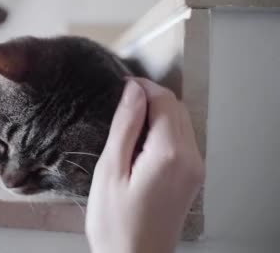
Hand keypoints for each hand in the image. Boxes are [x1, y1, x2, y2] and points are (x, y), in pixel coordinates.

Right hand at [86, 78, 204, 252]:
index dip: (143, 87)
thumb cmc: (115, 222)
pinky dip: (164, 130)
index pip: (164, 101)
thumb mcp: (110, 170)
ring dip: (158, 112)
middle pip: (177, 109)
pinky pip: (182, 140)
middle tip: (121, 101)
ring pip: (182, 122)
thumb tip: (134, 91)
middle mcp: (191, 159)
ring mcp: (195, 170)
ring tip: (127, 121)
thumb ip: (125, 126)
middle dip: (151, 97)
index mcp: (170, 154)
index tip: (120, 84)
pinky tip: (140, 142)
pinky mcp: (192, 178)